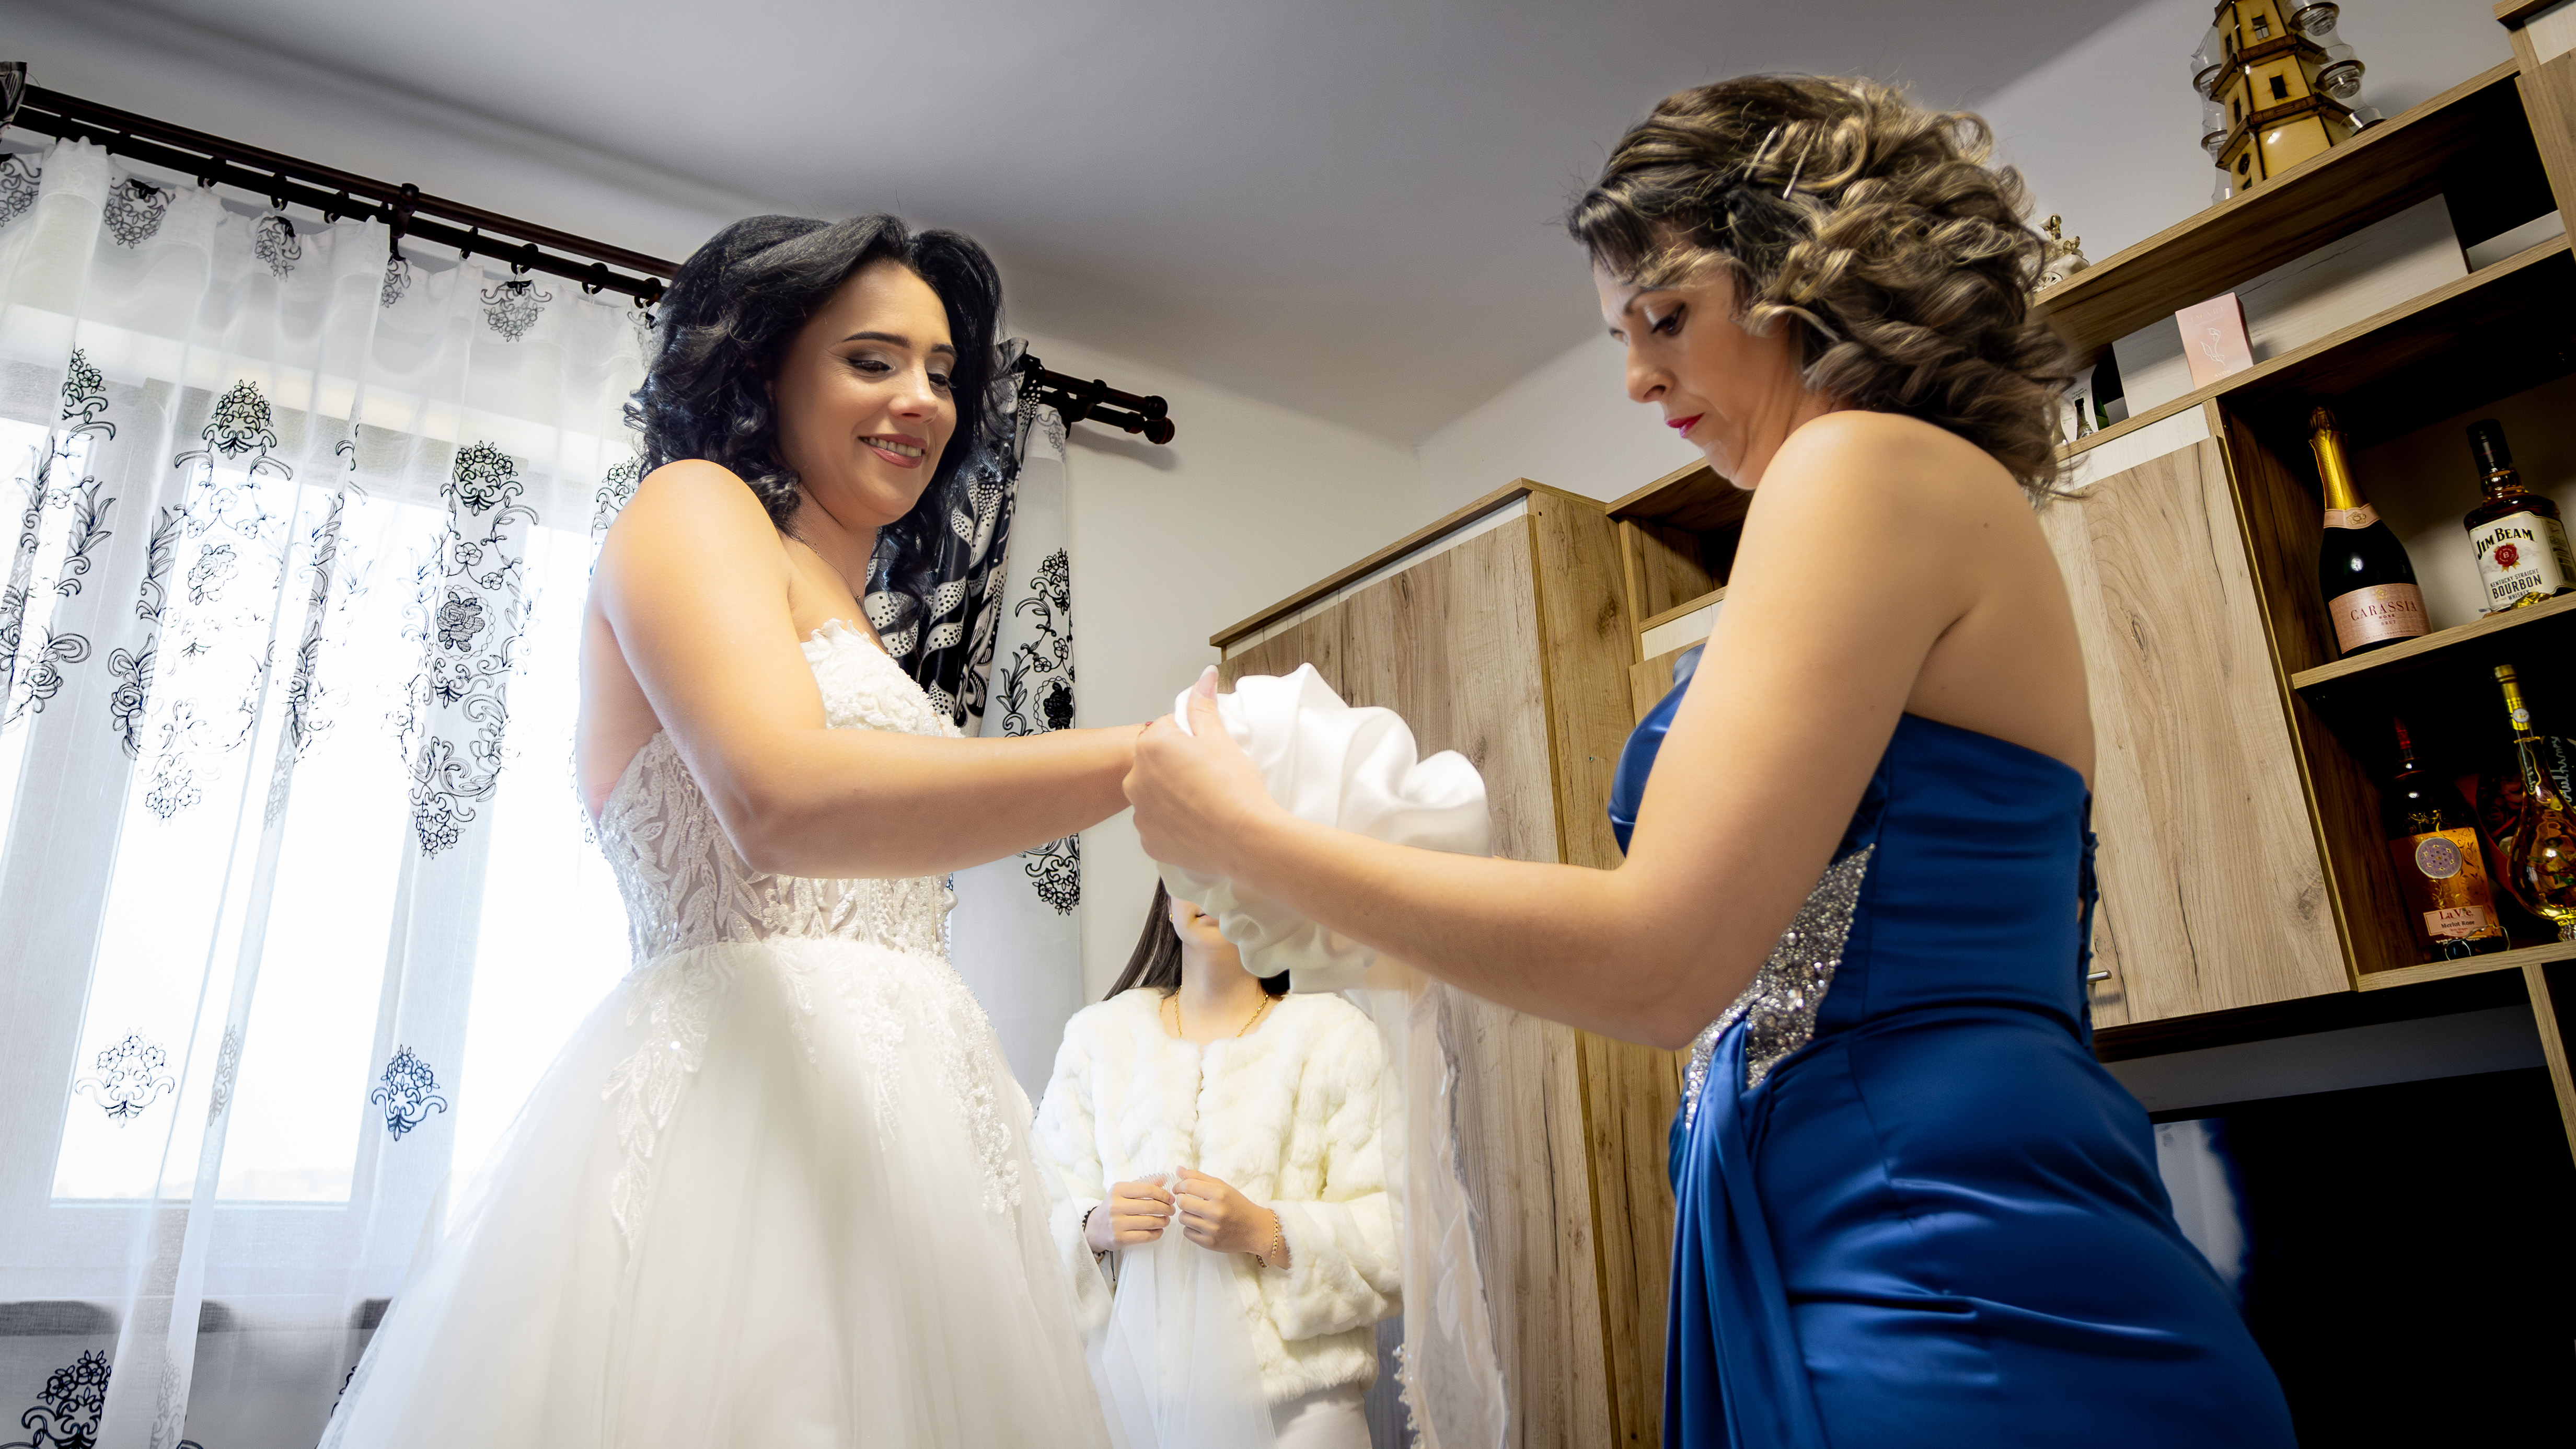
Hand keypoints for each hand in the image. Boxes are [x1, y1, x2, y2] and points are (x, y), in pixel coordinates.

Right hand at [1088, 1179, 1174, 1251]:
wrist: (1095, 1228)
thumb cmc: (1114, 1207)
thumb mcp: (1124, 1191)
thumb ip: (1144, 1184)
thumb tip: (1164, 1178)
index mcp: (1118, 1190)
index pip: (1148, 1189)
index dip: (1164, 1194)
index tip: (1170, 1199)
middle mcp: (1116, 1205)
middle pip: (1151, 1206)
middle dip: (1166, 1208)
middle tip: (1171, 1210)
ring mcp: (1117, 1223)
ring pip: (1150, 1222)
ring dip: (1163, 1221)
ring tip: (1166, 1220)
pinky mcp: (1119, 1238)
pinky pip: (1145, 1236)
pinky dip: (1156, 1233)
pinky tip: (1159, 1230)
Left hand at [1126, 668, 1276, 877]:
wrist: (1245, 838)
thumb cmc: (1234, 788)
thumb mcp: (1219, 737)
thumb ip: (1203, 704)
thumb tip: (1204, 677)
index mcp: (1150, 746)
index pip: (1167, 730)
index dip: (1191, 740)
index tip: (1207, 755)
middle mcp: (1135, 778)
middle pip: (1157, 763)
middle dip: (1177, 767)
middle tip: (1209, 779)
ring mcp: (1140, 813)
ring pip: (1156, 795)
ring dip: (1172, 796)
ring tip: (1204, 803)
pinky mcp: (1149, 841)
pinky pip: (1158, 825)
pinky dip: (1173, 825)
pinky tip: (1197, 824)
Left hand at [1173, 1166, 1281, 1263]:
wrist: (1255, 1229)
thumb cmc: (1237, 1205)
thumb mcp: (1223, 1187)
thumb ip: (1199, 1177)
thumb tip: (1178, 1170)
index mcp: (1220, 1194)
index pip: (1188, 1185)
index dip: (1179, 1186)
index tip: (1179, 1188)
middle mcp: (1216, 1212)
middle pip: (1182, 1202)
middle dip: (1182, 1200)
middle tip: (1188, 1200)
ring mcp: (1212, 1229)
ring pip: (1183, 1218)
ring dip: (1187, 1214)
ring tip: (1198, 1213)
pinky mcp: (1209, 1242)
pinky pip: (1187, 1233)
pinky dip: (1191, 1228)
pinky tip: (1201, 1225)